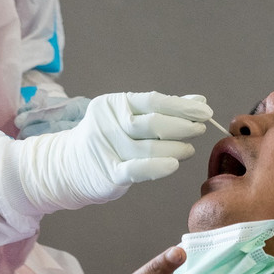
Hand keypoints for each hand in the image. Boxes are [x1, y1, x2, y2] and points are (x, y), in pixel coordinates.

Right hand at [14, 92, 211, 212]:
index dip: (183, 106)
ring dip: (176, 148)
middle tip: (200, 129)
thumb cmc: (108, 139)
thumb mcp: (129, 117)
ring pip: (150, 148)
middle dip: (183, 126)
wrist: (69, 165)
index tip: (205, 111)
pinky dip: (158, 167)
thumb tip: (199, 100)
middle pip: (153, 123)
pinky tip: (174, 164)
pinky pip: (137, 170)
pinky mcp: (108, 173)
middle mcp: (108, 123)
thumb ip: (163, 109)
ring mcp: (107, 148)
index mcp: (114, 104)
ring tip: (189, 149)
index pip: (154, 101)